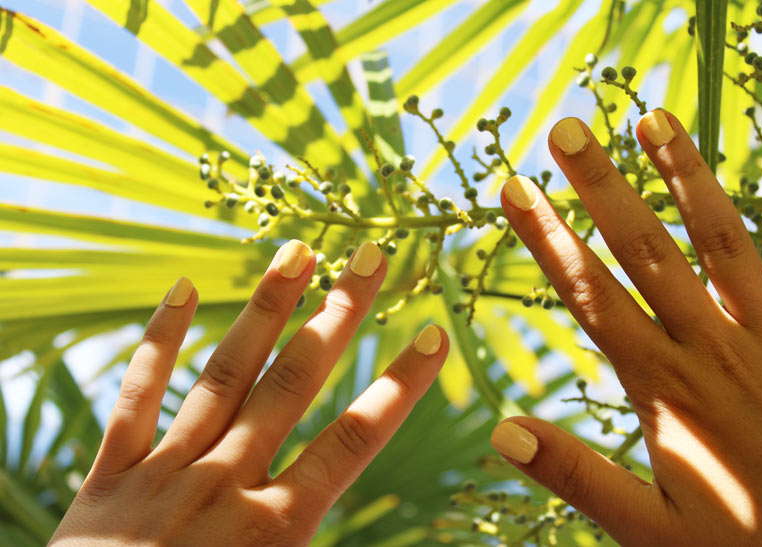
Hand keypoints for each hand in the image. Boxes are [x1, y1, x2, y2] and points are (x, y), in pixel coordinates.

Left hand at [49, 240, 448, 545]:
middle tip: (368, 258)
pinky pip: (137, 397)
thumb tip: (363, 528)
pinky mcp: (112, 475)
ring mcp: (166, 472)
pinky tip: (181, 288)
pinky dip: (158, 342)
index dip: (399, 387)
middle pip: (294, 384)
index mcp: (275, 528)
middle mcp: (225, 484)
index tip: (432, 338)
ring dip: (264, 310)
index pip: (353, 442)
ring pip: (224, 375)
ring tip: (296, 252)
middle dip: (338, 317)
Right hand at [491, 111, 761, 545]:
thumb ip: (578, 476)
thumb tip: (502, 432)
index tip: (516, 189)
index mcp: (665, 388)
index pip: (592, 297)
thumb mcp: (651, 532)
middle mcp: (715, 346)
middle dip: (603, 186)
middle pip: (648, 250)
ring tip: (653, 118)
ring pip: (726, 238)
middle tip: (569, 129)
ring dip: (687, 175)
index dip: (549, 239)